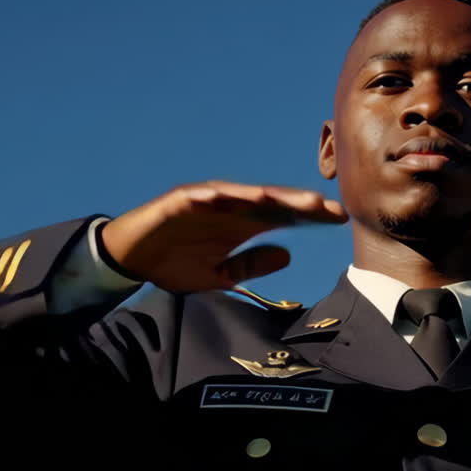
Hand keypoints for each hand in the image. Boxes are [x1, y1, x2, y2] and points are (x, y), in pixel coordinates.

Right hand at [100, 181, 346, 291]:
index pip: (283, 217)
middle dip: (296, 204)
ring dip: (263, 196)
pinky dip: (214, 195)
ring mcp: (204, 201)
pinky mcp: (178, 201)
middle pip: (269, 202)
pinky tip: (232, 197)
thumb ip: (250, 265)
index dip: (309, 217)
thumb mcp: (219, 275)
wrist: (130, 260)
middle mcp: (228, 208)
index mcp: (241, 224)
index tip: (339, 219)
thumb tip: (286, 256)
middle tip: (325, 208)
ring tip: (288, 200)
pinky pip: (199, 196)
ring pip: (240, 195)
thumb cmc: (175, 264)